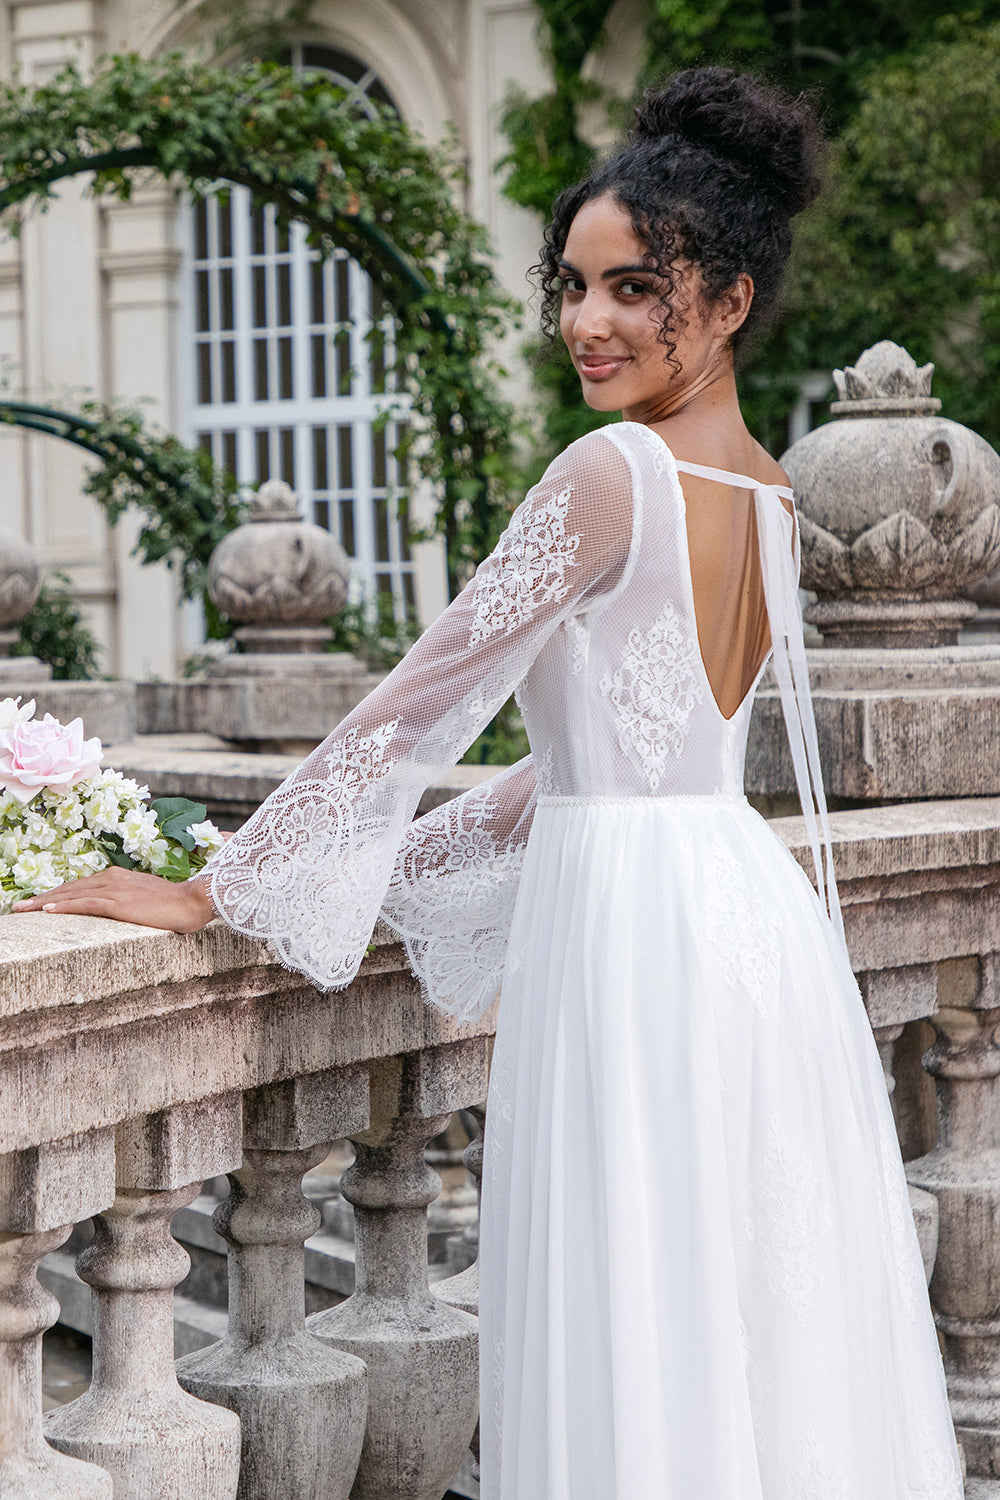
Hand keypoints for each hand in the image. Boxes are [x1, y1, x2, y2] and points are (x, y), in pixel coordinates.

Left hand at [11, 866, 215, 932]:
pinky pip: (86, 904)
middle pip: (70, 888)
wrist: (192, 901)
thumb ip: (125, 901)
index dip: (55, 894)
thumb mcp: (143, 899)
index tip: (37, 902)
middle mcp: (112, 879)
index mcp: (117, 877)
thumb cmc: (173, 904)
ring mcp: (115, 890)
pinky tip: (48, 910)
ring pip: (72, 895)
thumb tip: (114, 910)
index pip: (78, 886)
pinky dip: (65, 906)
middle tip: (19, 907)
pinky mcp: (120, 903)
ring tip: (24, 910)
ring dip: (45, 902)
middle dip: (42, 898)